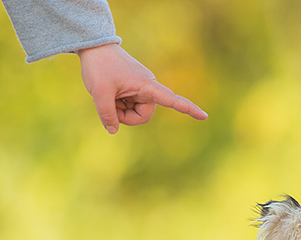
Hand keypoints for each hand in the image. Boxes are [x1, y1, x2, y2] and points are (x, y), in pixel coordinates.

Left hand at [77, 43, 207, 133]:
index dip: (188, 109)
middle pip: (144, 116)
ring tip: (108, 96)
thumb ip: (107, 114)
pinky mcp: (134, 89)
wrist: (95, 47)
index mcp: (147, 86)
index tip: (205, 116)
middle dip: (127, 118)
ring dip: (120, 110)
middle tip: (110, 109)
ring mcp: (141, 89)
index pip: (172, 100)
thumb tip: (113, 130)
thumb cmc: (99, 67)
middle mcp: (148, 88)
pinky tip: (110, 93)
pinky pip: (130, 106)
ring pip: (136, 113)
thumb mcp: (99, 93)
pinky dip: (119, 105)